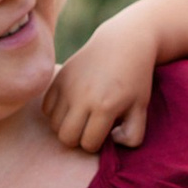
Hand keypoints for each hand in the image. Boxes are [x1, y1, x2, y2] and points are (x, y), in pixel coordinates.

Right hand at [43, 16, 159, 152]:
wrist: (124, 42)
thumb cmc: (135, 79)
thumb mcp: (141, 108)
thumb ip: (133, 136)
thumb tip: (111, 142)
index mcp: (105, 106)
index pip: (88, 144)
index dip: (97, 143)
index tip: (105, 131)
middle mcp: (83, 97)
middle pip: (67, 138)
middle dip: (79, 138)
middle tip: (91, 127)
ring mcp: (68, 86)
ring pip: (54, 125)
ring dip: (67, 126)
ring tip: (81, 116)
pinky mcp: (59, 77)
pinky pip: (46, 108)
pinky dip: (55, 112)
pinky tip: (70, 106)